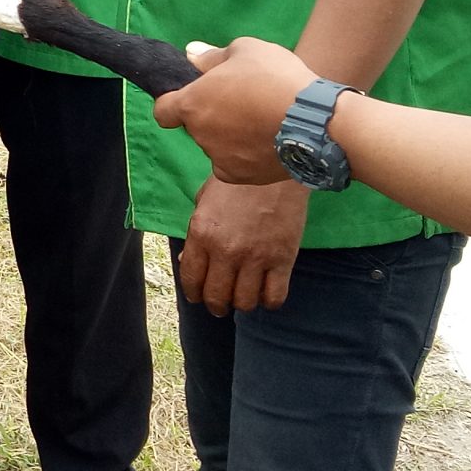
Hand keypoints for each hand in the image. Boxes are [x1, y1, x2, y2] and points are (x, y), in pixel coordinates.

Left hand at [153, 37, 315, 185]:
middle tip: (244, 102)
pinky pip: (234, 164)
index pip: (164, 110)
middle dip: (212, 114)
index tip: (194, 96)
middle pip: (197, 125)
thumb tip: (191, 55)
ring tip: (263, 121)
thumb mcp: (245, 50)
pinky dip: (245, 155)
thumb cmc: (277, 78)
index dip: (174, 102)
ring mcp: (218, 158)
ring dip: (230, 135)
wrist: (316, 122)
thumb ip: (212, 56)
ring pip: (217, 145)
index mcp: (193, 103)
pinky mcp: (240, 177)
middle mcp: (199, 135)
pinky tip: (266, 141)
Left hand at [179, 175, 311, 315]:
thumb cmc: (239, 180)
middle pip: (216, 297)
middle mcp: (226, 250)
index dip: (193, 293)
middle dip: (216, 305)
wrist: (278, 164)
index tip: (199, 296)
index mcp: (202, 233)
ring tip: (244, 296)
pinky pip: (274, 297)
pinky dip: (268, 301)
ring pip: (244, 302)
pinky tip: (266, 292)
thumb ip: (195, 233)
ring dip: (242, 303)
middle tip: (221, 304)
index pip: (191, 279)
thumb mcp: (205, 200)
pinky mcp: (283, 259)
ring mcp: (256, 257)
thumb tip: (187, 260)